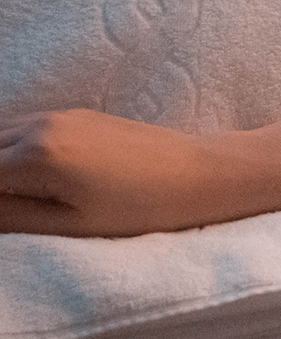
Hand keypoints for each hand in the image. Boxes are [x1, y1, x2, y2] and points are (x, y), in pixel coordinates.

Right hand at [0, 110, 239, 236]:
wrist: (202, 173)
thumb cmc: (142, 208)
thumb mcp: (69, 224)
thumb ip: (9, 215)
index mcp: (35, 155)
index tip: (6, 212)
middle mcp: (41, 125)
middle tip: (10, 206)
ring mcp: (61, 115)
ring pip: (1, 136)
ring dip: (0, 163)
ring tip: (22, 196)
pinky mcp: (79, 114)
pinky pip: (26, 128)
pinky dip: (14, 150)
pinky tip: (31, 178)